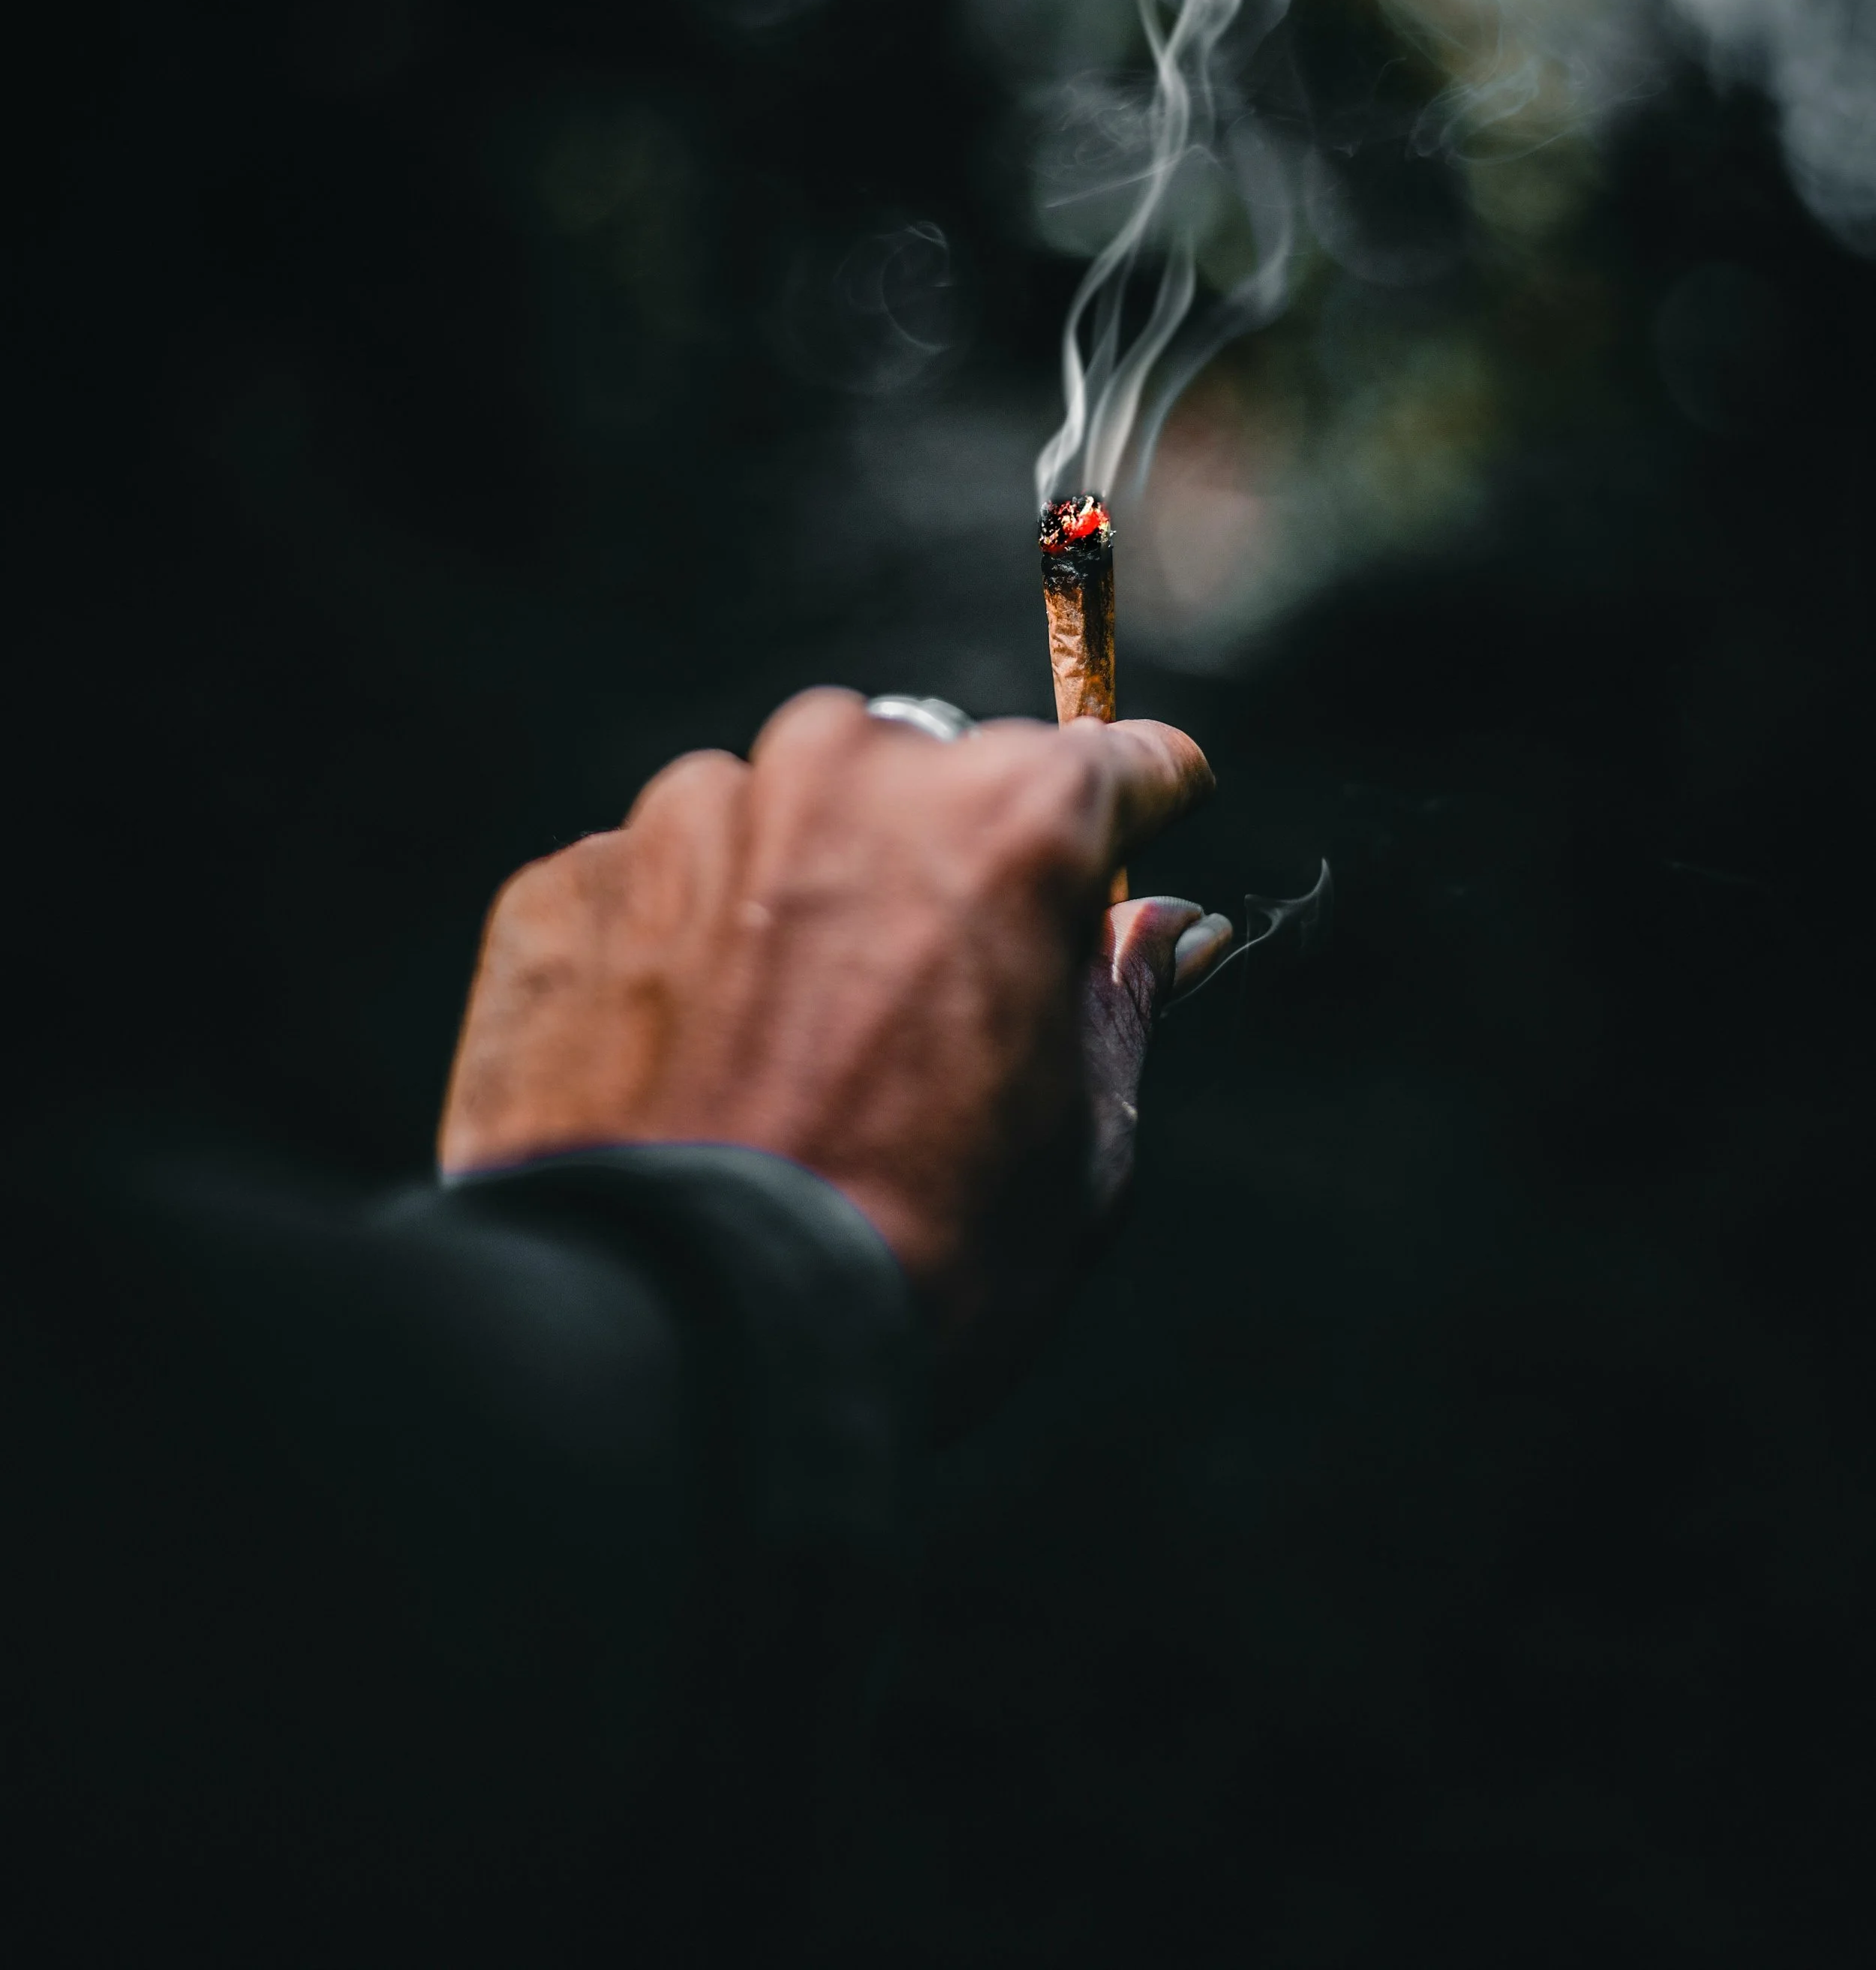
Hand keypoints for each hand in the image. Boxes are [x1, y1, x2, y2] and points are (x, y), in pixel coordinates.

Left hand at [438, 690, 1228, 1351]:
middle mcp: (847, 769)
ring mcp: (691, 815)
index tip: (1129, 848)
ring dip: (796, 901)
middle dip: (938, 862)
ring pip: (777, 820)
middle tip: (925, 1008)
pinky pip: (653, 888)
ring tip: (780, 1060)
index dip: (1135, 813)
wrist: (669, 1348)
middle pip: (928, 773)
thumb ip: (1123, 1003)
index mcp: (1007, 816)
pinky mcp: (568, 881)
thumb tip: (1170, 929)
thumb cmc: (913, 1263)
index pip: (1113, 762)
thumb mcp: (1081, 1149)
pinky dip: (674, 955)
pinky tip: (679, 1076)